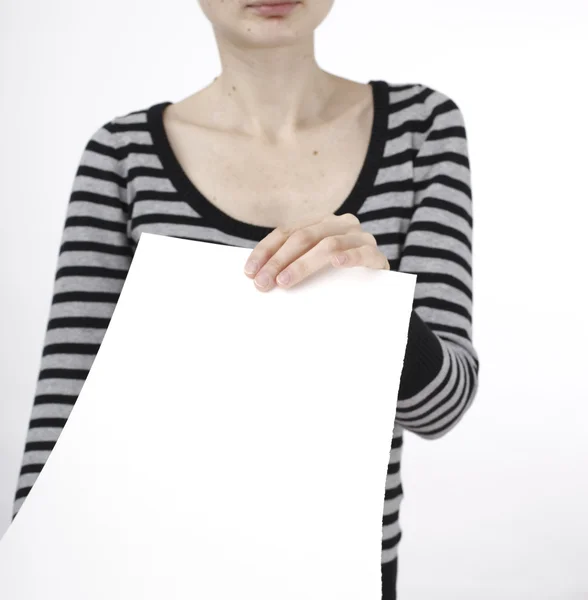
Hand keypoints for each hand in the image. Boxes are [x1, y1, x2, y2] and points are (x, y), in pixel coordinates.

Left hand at [243, 213, 389, 291]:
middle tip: (263, 283)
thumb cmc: (337, 277)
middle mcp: (339, 224)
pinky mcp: (376, 254)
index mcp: (320, 222)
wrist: (378, 284)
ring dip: (303, 264)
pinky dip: (349, 257)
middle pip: (303, 238)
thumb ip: (292, 264)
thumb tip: (259, 279)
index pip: (286, 232)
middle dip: (278, 261)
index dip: (265, 251)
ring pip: (327, 245)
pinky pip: (362, 253)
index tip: (249, 271)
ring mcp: (359, 237)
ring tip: (285, 281)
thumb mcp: (312, 266)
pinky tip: (337, 264)